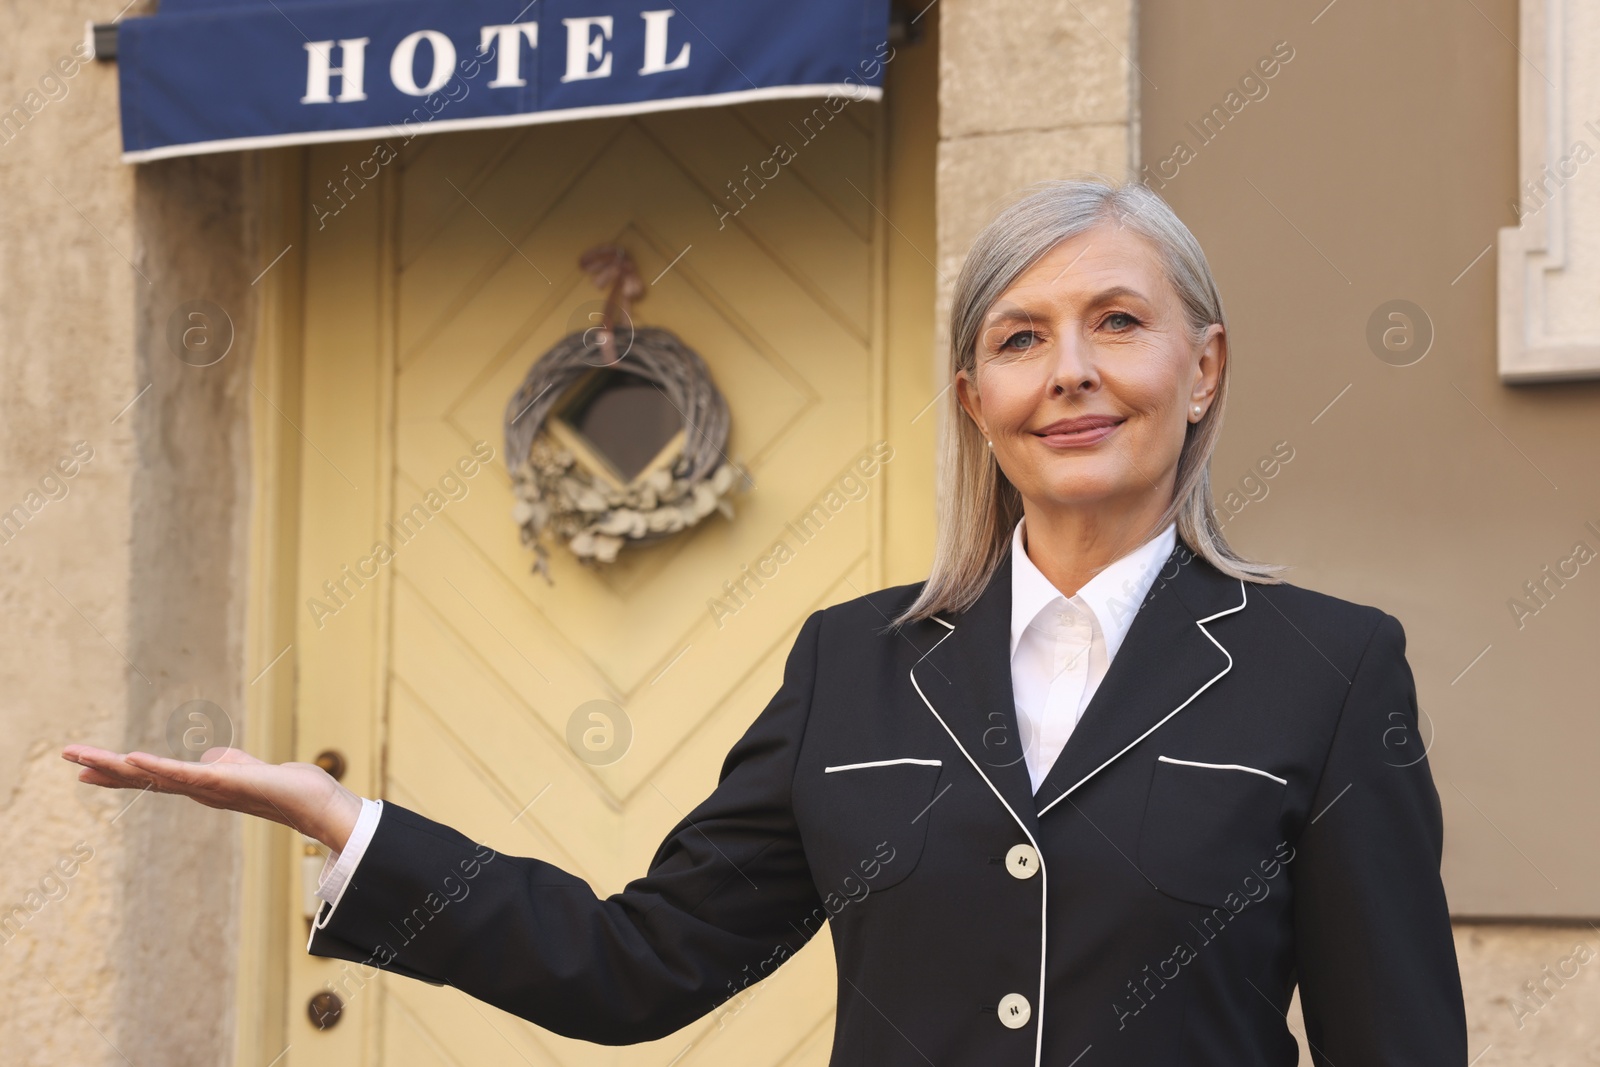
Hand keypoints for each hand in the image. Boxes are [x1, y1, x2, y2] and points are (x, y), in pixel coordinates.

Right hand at [62, 745, 363, 851]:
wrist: (315, 803)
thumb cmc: (284, 788)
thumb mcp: (248, 769)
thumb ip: (227, 763)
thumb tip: (211, 757)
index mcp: (200, 786)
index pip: (151, 775)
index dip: (118, 771)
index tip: (83, 767)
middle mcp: (199, 791)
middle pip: (143, 776)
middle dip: (104, 766)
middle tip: (66, 756)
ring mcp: (209, 789)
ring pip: (156, 775)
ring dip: (120, 765)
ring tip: (86, 756)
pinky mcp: (225, 783)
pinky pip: (186, 775)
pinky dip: (159, 766)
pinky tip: (133, 757)